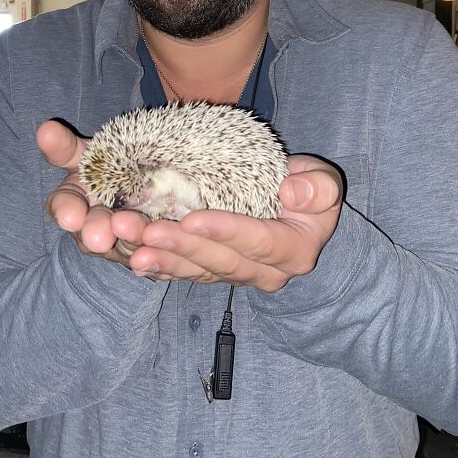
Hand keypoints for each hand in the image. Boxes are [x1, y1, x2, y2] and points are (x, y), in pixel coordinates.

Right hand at [37, 120, 149, 266]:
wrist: (150, 173)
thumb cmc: (110, 162)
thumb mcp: (88, 152)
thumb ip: (67, 145)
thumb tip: (45, 129)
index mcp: (73, 202)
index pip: (63, 207)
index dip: (65, 212)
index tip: (70, 217)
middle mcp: (92, 228)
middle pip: (92, 233)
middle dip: (97, 232)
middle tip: (100, 238)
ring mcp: (121, 243)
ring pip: (125, 246)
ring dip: (130, 239)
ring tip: (138, 230)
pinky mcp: (149, 250)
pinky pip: (154, 253)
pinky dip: (157, 251)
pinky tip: (162, 243)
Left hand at [128, 155, 343, 290]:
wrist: (297, 207)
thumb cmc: (309, 188)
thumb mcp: (325, 181)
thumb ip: (319, 186)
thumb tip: (293, 193)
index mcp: (294, 251)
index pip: (257, 242)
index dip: (224, 230)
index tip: (191, 218)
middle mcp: (266, 273)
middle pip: (220, 262)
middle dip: (181, 246)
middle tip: (146, 232)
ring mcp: (238, 277)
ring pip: (198, 272)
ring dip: (163, 259)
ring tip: (132, 249)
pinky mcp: (215, 274)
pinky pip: (186, 275)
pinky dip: (160, 268)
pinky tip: (135, 261)